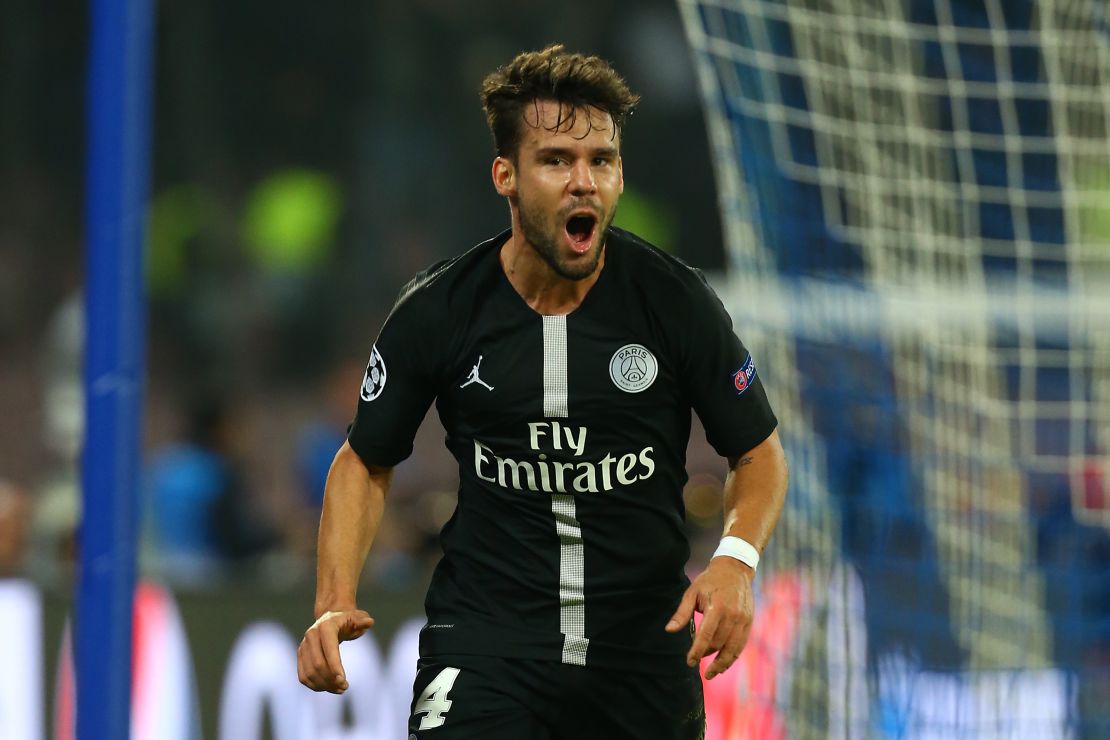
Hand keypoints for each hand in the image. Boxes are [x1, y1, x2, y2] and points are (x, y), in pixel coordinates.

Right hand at [297, 609, 374, 692]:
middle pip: (318, 664)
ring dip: (324, 685)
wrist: (331, 619)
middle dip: (331, 679)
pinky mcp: (300, 655)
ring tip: (340, 689)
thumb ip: (363, 620)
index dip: (335, 667)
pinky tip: (329, 688)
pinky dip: (315, 686)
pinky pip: (303, 676)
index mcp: (326, 626)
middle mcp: (311, 635)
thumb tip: (369, 622)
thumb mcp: (357, 617)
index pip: (329, 649)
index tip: (344, 682)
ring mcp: (303, 646)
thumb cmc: (348, 620)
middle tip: (345, 687)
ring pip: (310, 673)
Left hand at [665, 557, 753, 679]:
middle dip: (706, 655)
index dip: (697, 651)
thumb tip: (670, 630)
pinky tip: (724, 663)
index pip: (706, 636)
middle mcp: (733, 615)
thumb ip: (682, 613)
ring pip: (732, 649)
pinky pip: (741, 644)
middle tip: (695, 661)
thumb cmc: (709, 581)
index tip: (689, 662)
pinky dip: (732, 656)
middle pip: (719, 643)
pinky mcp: (749, 622)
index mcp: (717, 607)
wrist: (735, 569)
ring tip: (711, 673)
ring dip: (722, 663)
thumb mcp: (692, 592)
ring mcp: (743, 620)